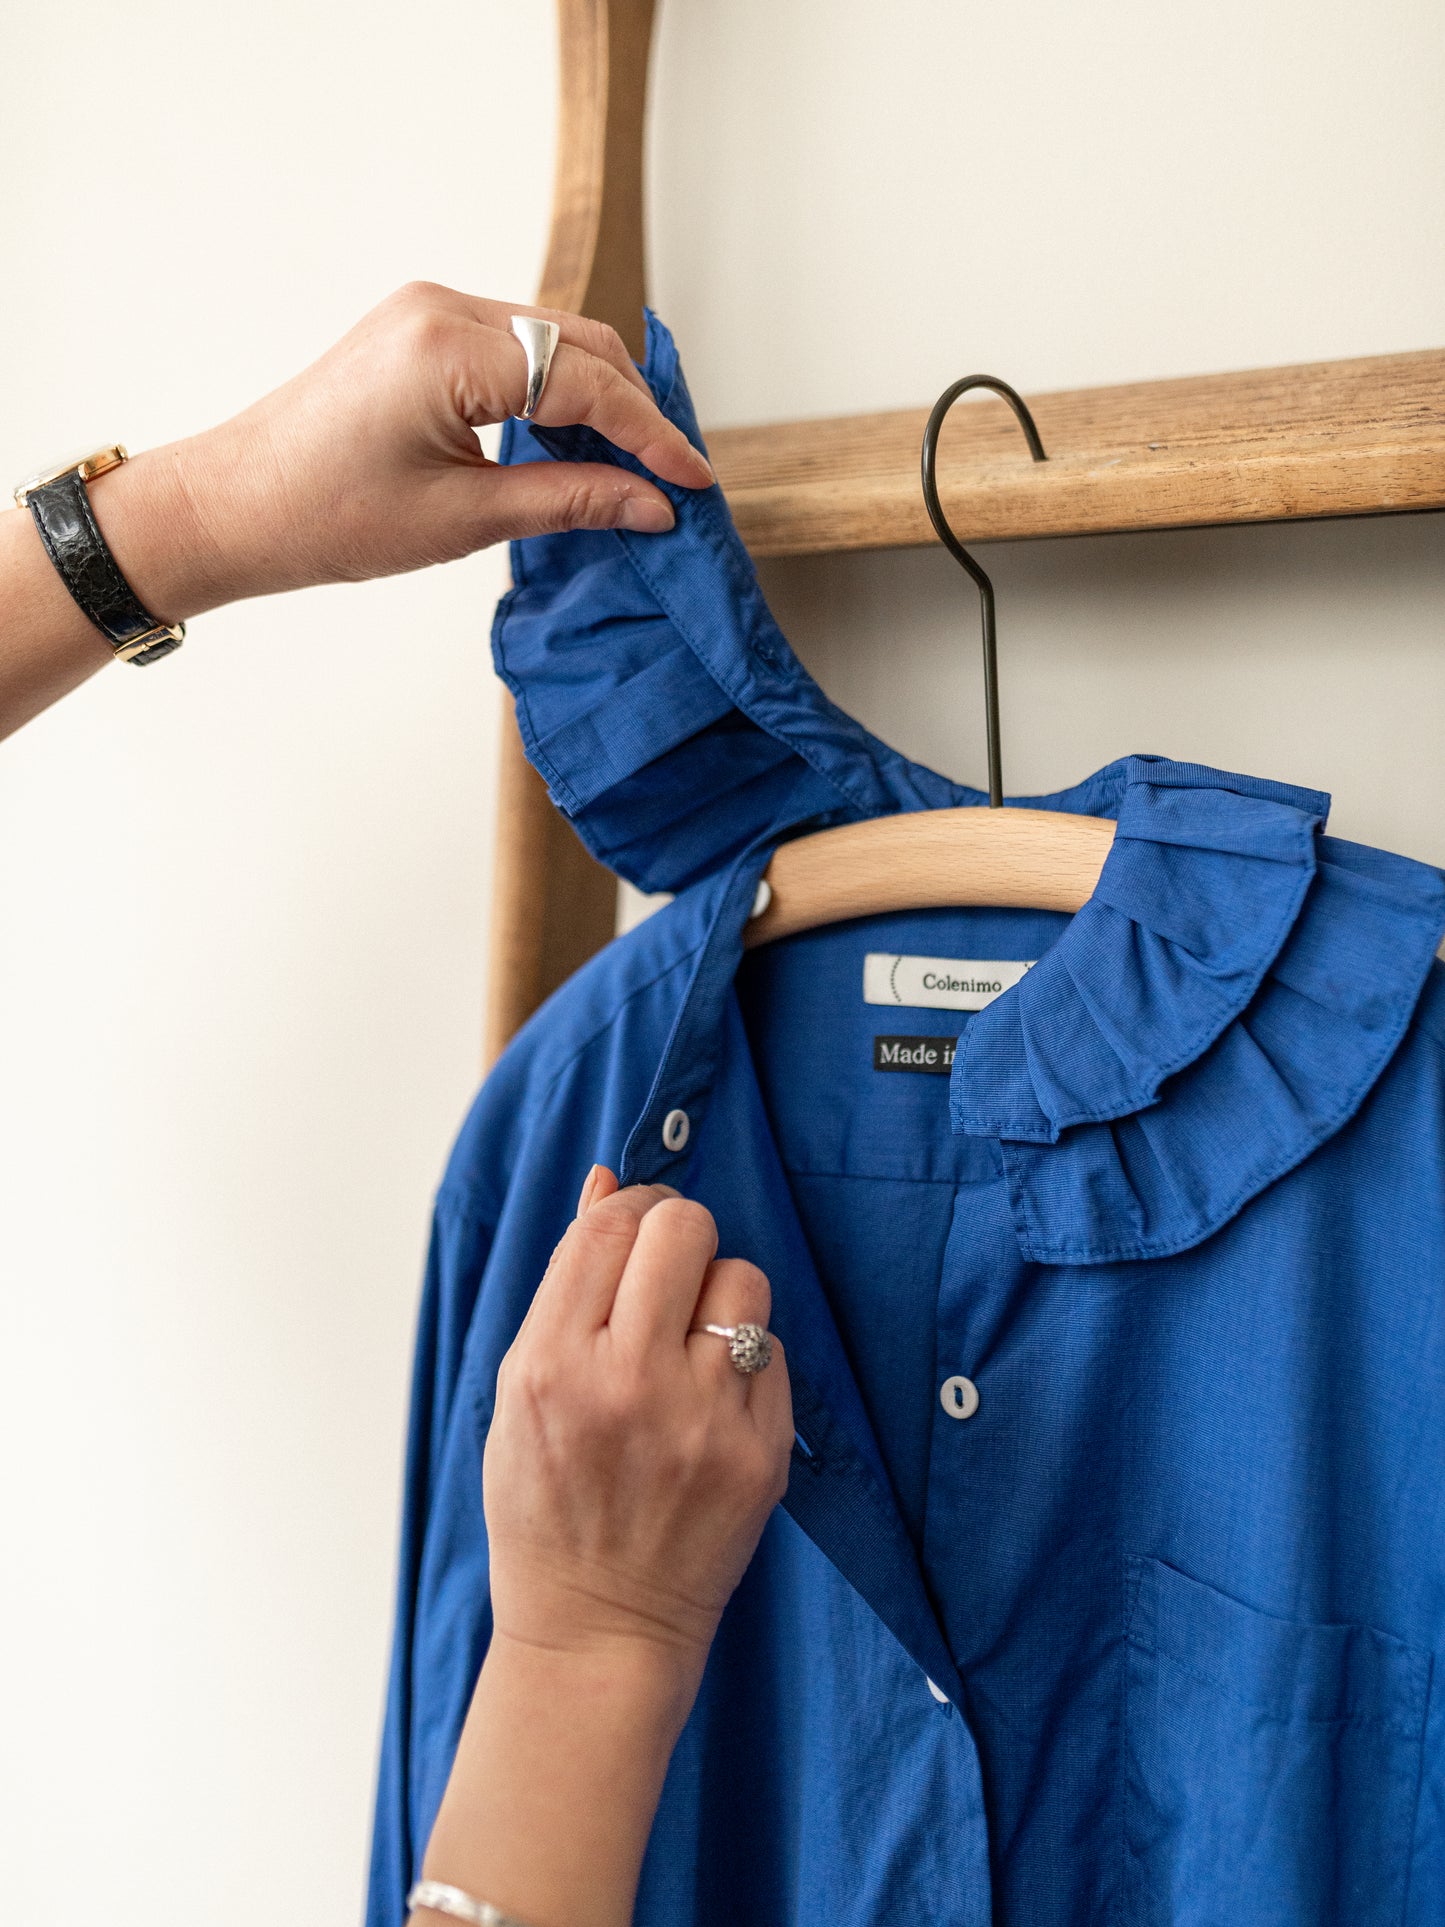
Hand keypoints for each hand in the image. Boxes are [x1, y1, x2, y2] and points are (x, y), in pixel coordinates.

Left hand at [94, 283, 714, 620]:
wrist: (234, 506)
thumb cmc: (325, 516)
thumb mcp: (463, 520)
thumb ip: (570, 502)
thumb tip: (653, 507)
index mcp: (451, 348)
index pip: (587, 382)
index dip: (651, 435)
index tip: (694, 484)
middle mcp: (443, 308)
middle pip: (580, 344)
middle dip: (636, 410)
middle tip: (674, 479)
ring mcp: (430, 311)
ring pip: (554, 342)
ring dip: (601, 400)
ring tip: (635, 470)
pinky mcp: (421, 329)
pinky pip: (517, 348)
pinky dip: (558, 393)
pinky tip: (578, 446)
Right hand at [483, 1169, 792, 1686]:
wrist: (599, 1625)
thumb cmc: (547, 1501)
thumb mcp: (519, 1390)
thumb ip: (565, 1285)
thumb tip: (607, 1182)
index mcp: (550, 1365)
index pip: (610, 1226)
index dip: (628, 1211)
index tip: (632, 1234)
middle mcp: (628, 1385)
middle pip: (684, 1230)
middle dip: (678, 1235)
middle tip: (667, 1275)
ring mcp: (702, 1421)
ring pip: (743, 1280)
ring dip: (720, 1295)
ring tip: (692, 1342)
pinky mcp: (761, 1455)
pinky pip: (775, 1352)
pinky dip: (747, 1362)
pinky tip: (713, 1402)